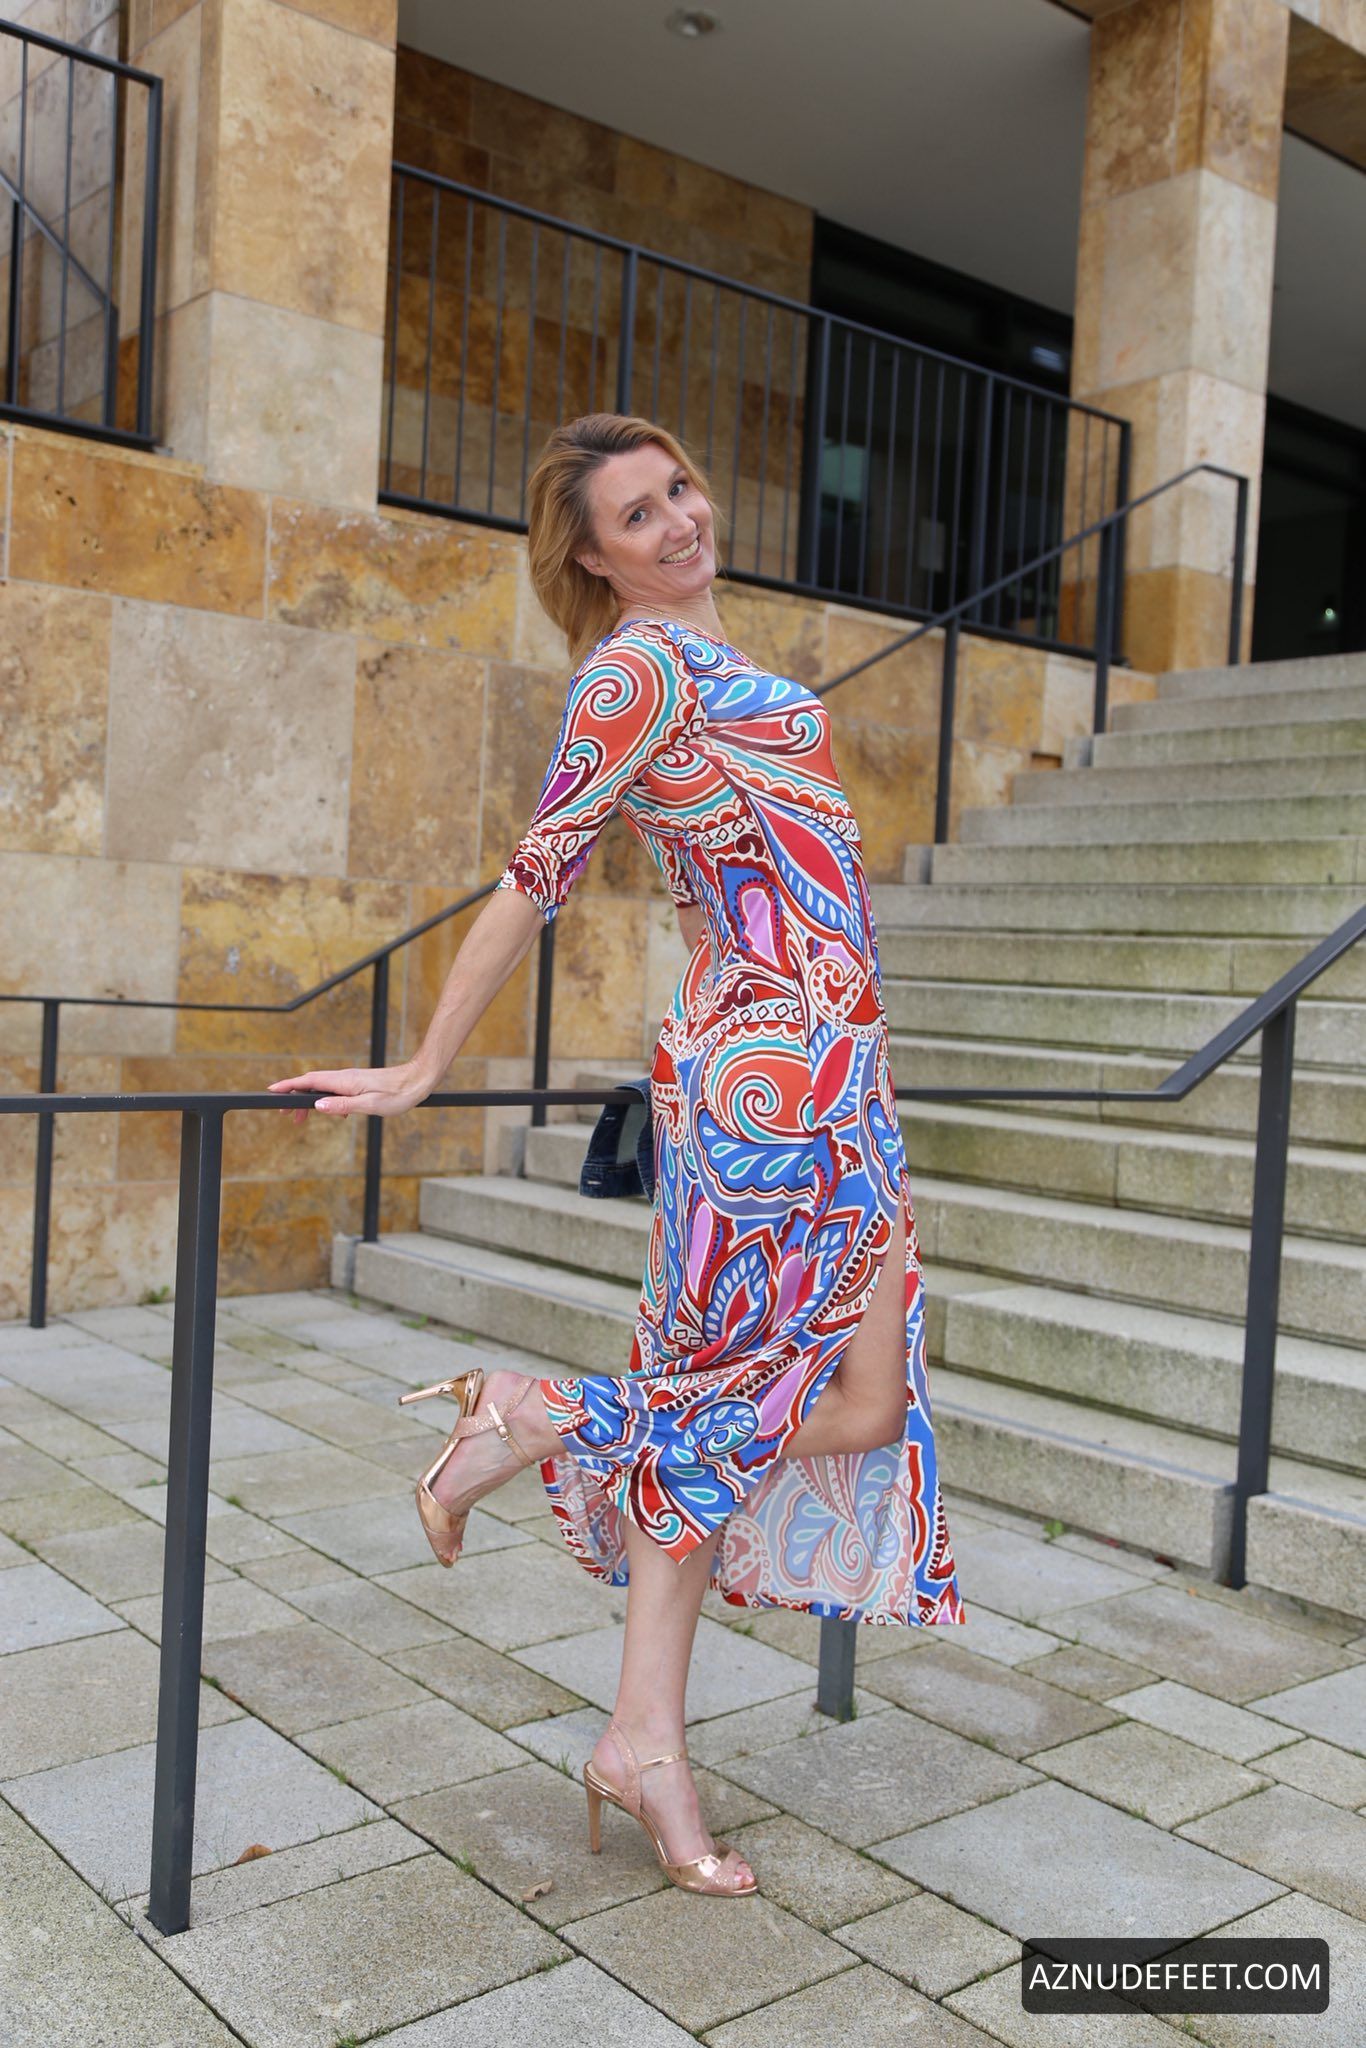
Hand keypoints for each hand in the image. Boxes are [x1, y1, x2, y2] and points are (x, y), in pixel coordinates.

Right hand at [267, 1061, 429, 1125]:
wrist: (419, 1080)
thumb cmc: (399, 1094)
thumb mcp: (371, 1106)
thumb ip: (343, 1106)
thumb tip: (317, 1106)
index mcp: (345, 1082)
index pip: (309, 1082)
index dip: (289, 1086)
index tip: (272, 1092)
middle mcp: (345, 1077)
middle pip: (311, 1085)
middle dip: (295, 1098)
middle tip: (286, 1116)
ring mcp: (351, 1079)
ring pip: (322, 1089)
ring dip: (310, 1102)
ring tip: (302, 1119)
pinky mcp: (358, 1083)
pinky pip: (335, 1091)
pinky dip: (326, 1101)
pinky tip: (335, 1114)